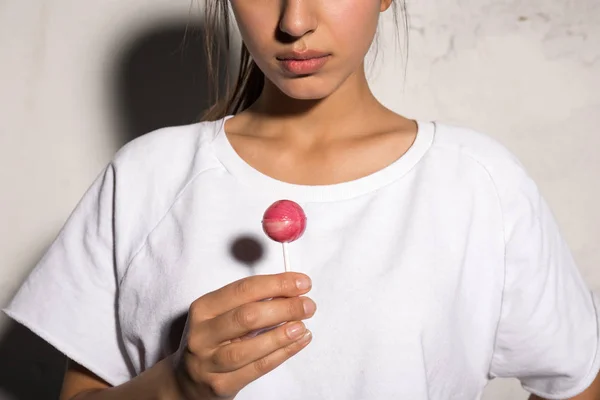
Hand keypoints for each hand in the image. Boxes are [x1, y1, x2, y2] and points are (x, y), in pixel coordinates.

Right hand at [172, 273, 315, 399]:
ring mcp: (209, 362)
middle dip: (284, 308)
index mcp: (204, 308)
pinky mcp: (221, 385)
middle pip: (247, 316)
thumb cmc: (213, 340)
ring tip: (303, 326)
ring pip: (250, 347)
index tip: (302, 283)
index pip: (244, 289)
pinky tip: (298, 342)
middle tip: (308, 305)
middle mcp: (202, 334)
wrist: (187, 380)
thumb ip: (251, 301)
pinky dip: (282, 354)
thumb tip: (291, 290)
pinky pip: (257, 368)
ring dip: (282, 334)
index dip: (276, 284)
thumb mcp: (222, 315)